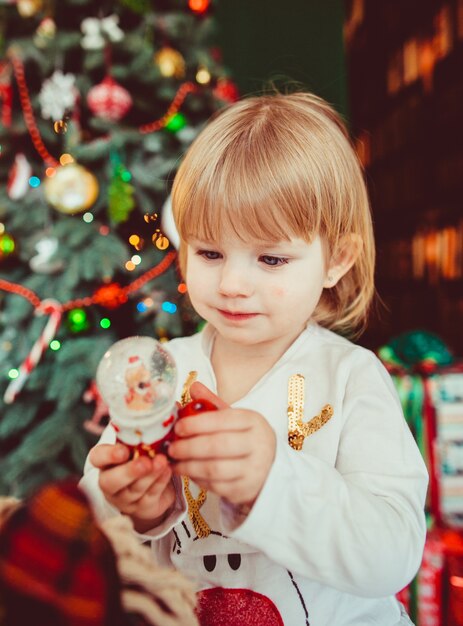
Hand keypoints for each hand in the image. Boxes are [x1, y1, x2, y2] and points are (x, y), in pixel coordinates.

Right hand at [89, 443, 175, 532]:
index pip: (97, 458)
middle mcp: (110, 483)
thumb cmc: (141, 455)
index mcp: (104, 463)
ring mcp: (125, 498)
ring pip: (134, 490)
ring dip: (150, 475)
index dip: (108, 455)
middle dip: (129, 472)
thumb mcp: (135, 444)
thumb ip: (136, 434)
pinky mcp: (142, 508)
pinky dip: (160, 482)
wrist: (152, 483)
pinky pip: (150, 496)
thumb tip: (143, 412)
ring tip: (162, 462)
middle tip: (145, 462)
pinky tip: (167, 470)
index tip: (123, 451)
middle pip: (110, 482)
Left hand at [169, 381, 275, 506]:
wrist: (270, 468)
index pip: (222, 419)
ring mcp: (255, 470)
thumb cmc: (245, 439)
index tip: (177, 427)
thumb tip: (193, 386)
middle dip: (189, 447)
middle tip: (171, 448)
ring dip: (189, 466)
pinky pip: (216, 486)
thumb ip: (213, 403)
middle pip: (217, 445)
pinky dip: (198, 480)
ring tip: (175, 462)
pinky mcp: (247, 490)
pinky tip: (189, 473)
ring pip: (214, 469)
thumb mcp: (234, 419)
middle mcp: (259, 444)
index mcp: (254, 421)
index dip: (196, 423)